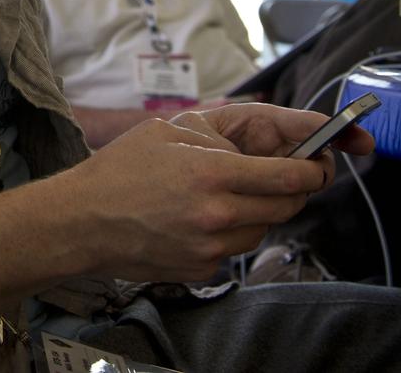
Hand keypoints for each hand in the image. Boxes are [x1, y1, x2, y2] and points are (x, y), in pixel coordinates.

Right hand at [49, 106, 353, 282]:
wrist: (79, 222)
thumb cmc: (119, 170)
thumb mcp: (168, 130)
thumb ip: (221, 134)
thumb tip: (264, 141)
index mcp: (212, 173)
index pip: (292, 176)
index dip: (315, 167)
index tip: (320, 161)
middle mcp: (218, 215)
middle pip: (288, 206)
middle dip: (293, 188)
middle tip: (281, 174)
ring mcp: (211, 248)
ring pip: (263, 229)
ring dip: (258, 210)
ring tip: (223, 193)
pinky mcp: (202, 271)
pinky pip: (234, 250)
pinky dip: (229, 232)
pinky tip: (197, 218)